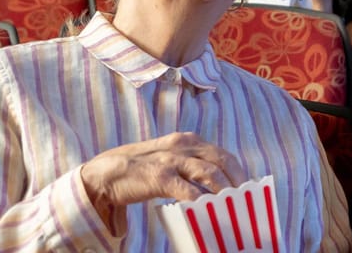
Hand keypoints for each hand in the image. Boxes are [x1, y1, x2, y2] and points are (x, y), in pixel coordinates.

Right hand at [80, 132, 245, 230]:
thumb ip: (189, 168)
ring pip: (210, 172)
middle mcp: (182, 145)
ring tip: (236, 206)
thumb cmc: (138, 172)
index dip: (239, 170)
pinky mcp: (159, 176)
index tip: (250, 187)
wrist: (102, 175)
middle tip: (249, 199)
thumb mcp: (168, 161)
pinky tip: (210, 211)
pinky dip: (202, 201)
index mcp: (187, 141)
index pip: (222, 153)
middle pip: (222, 160)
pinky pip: (188, 190)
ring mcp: (171, 159)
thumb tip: (213, 187)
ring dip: (227, 190)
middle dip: (239, 180)